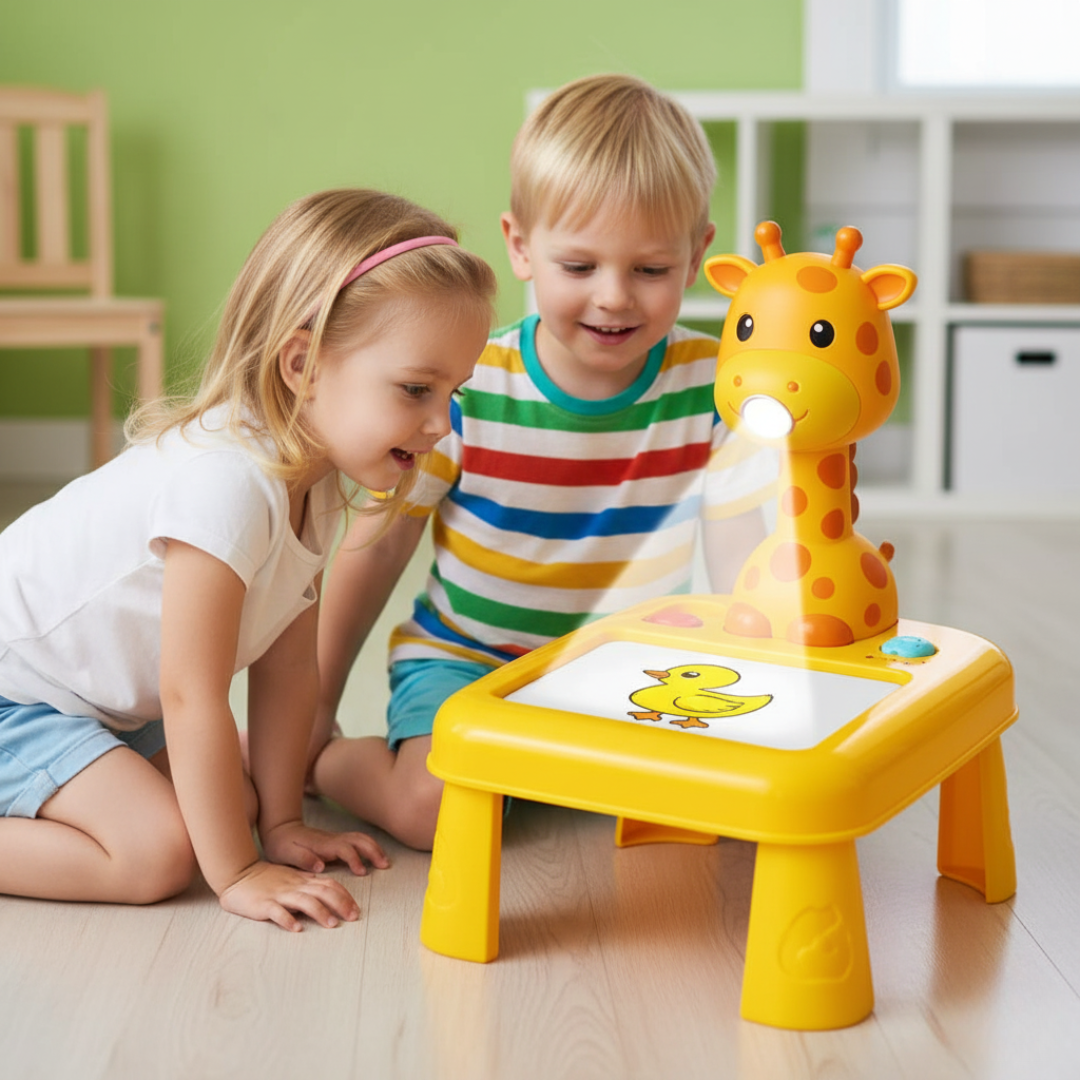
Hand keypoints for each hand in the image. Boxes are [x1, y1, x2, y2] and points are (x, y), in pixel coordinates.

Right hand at [218, 860, 360, 931]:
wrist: (238, 874)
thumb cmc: (266, 879)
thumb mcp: (291, 878)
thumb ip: (308, 884)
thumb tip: (329, 891)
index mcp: (302, 880)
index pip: (329, 885)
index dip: (345, 896)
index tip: (356, 909)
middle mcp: (294, 886)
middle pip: (323, 892)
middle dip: (340, 904)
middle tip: (353, 917)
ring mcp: (279, 895)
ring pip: (304, 901)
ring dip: (320, 912)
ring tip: (332, 924)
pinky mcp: (264, 905)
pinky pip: (277, 911)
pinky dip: (287, 919)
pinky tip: (296, 928)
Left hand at [261, 819, 389, 876]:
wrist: (280, 829)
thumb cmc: (282, 844)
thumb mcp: (286, 853)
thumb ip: (303, 859)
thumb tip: (321, 865)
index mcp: (322, 845)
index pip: (344, 849)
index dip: (355, 859)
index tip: (362, 872)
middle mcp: (332, 840)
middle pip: (359, 839)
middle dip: (374, 850)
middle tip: (385, 865)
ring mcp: (335, 839)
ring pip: (360, 838)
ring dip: (374, 848)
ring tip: (384, 862)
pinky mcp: (336, 842)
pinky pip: (357, 841)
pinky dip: (369, 847)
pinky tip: (373, 857)